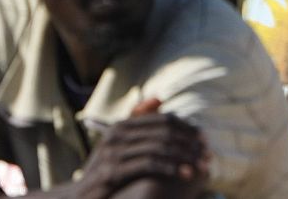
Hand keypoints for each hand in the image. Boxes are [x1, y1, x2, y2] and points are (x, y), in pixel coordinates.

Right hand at [76, 100, 210, 198]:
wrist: (79, 197)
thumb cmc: (104, 170)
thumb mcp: (119, 145)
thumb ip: (138, 122)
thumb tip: (159, 98)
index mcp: (122, 125)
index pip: (163, 119)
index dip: (187, 128)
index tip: (204, 140)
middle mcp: (116, 134)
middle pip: (164, 132)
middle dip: (190, 143)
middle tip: (208, 155)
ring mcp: (113, 152)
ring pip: (159, 147)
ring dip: (184, 157)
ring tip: (201, 166)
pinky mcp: (112, 171)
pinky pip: (148, 164)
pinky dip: (170, 168)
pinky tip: (184, 174)